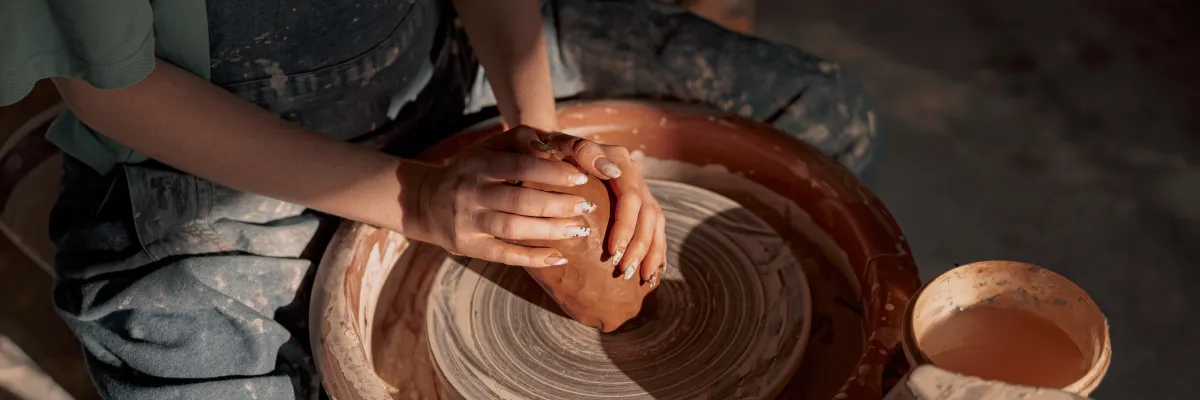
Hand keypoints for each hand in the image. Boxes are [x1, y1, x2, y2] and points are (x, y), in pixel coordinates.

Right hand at [405, 127, 596, 267]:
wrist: (428, 201)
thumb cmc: (473, 170)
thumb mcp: (489, 147)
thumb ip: (521, 139)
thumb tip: (553, 147)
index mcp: (478, 165)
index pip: (520, 167)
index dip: (553, 173)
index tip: (581, 179)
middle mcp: (470, 193)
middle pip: (519, 201)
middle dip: (558, 205)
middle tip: (587, 207)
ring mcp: (468, 222)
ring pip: (513, 229)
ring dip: (550, 231)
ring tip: (580, 230)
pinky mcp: (469, 247)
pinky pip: (504, 255)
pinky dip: (533, 258)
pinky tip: (560, 257)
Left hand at [510, 126, 667, 285]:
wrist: (555, 149)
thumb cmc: (552, 152)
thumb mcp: (561, 145)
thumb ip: (582, 151)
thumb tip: (611, 172)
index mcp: (619, 161)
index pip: (631, 197)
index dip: (625, 226)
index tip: (613, 251)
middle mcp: (634, 174)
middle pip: (648, 213)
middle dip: (640, 245)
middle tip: (626, 271)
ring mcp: (639, 188)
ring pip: (656, 222)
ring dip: (651, 251)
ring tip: (642, 277)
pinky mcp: (639, 202)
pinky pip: (656, 227)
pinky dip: (657, 248)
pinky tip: (654, 270)